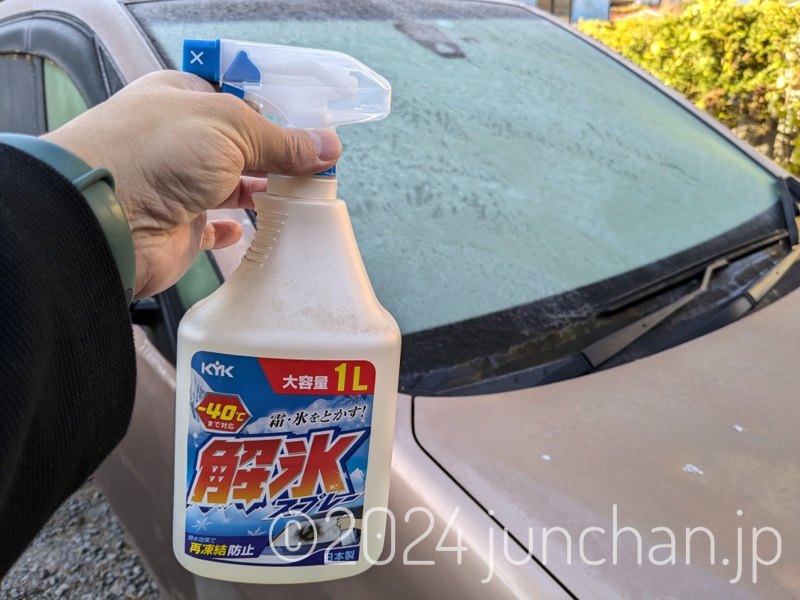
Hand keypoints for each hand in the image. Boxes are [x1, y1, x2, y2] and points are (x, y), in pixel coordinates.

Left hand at [43, 70, 340, 297]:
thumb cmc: (153, 153)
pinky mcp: (180, 226)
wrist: (104, 218)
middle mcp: (180, 140)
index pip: (238, 99)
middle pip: (240, 145)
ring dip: (262, 190)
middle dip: (276, 154)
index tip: (313, 128)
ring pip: (231, 185)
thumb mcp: (230, 128)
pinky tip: (250, 227)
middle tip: (317, 165)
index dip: (275, 112)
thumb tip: (327, 147)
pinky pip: (212, 228)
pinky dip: (233, 228)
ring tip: (301, 195)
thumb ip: (282, 141)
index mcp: (183, 98)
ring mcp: (179, 184)